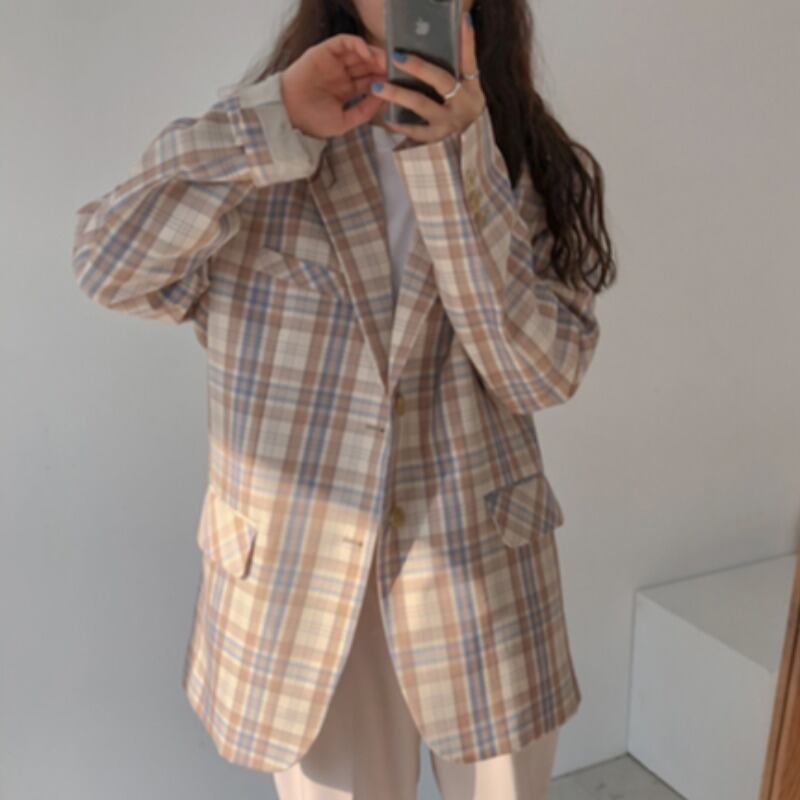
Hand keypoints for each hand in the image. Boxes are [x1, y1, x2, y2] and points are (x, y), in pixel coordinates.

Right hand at [280, 34, 388, 137]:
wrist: (289, 115)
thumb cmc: (313, 122)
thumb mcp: (344, 122)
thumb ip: (364, 111)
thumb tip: (383, 98)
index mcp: (346, 91)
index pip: (369, 80)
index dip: (383, 80)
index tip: (397, 83)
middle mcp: (341, 74)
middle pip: (367, 65)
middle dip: (381, 66)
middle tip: (395, 69)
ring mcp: (333, 62)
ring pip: (358, 52)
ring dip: (373, 55)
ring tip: (384, 62)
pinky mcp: (324, 51)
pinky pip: (344, 42)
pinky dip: (358, 44)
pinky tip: (368, 54)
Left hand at [371, 12, 484, 143]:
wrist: (467, 139)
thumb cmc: (462, 103)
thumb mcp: (467, 83)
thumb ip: (462, 58)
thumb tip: (462, 23)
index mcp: (471, 87)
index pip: (469, 60)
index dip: (466, 41)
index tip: (462, 20)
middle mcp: (462, 104)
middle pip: (442, 81)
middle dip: (419, 67)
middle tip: (396, 56)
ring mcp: (448, 123)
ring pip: (422, 105)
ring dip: (399, 95)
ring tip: (378, 86)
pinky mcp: (436, 137)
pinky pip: (416, 131)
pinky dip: (400, 125)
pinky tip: (386, 117)